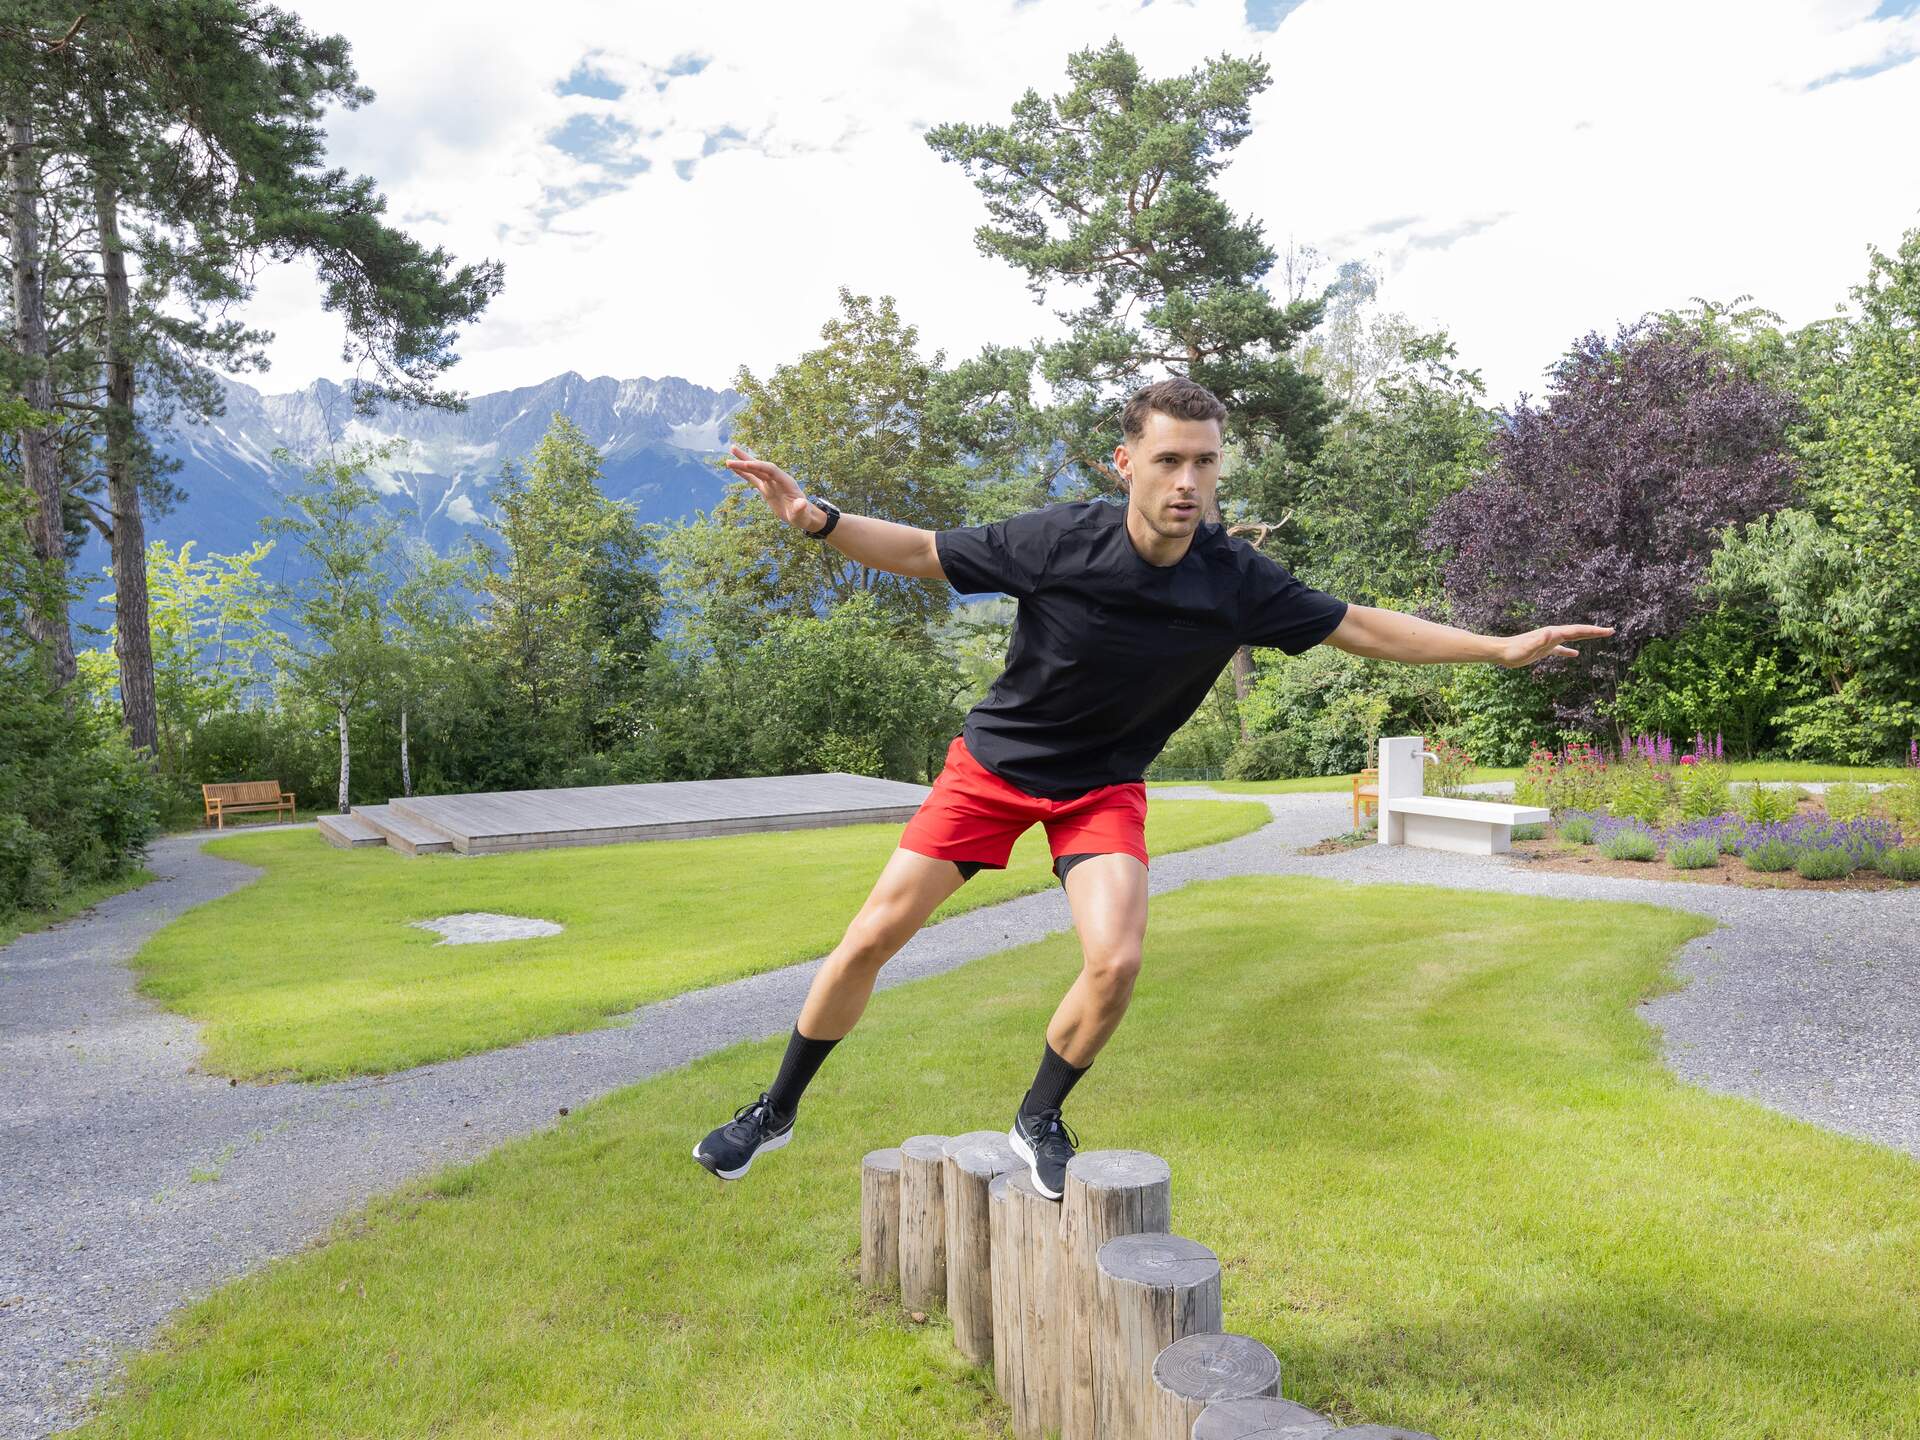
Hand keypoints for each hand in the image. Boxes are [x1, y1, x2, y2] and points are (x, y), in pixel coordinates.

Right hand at [724, 444, 817, 531]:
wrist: (802, 516)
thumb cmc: (803, 516)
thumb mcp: (802, 515)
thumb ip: (801, 509)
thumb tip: (802, 503)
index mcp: (786, 482)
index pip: (771, 470)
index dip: (760, 466)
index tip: (746, 464)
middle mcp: (778, 479)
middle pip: (760, 467)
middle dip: (746, 462)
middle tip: (730, 456)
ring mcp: (771, 482)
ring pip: (755, 469)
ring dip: (743, 461)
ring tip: (731, 449)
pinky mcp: (766, 488)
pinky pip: (753, 478)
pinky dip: (743, 472)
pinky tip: (734, 467)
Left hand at [1498, 624, 1614, 667]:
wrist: (1501, 651)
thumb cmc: (1513, 651)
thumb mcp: (1527, 647)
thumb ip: (1539, 641)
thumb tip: (1551, 633)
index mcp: (1553, 634)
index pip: (1577, 631)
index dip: (1593, 631)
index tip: (1608, 630)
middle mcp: (1552, 635)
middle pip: (1578, 631)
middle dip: (1594, 631)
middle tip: (1611, 631)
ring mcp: (1549, 642)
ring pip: (1571, 638)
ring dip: (1585, 636)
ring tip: (1598, 635)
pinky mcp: (1543, 649)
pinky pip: (1560, 649)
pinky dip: (1569, 651)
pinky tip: (1575, 654)